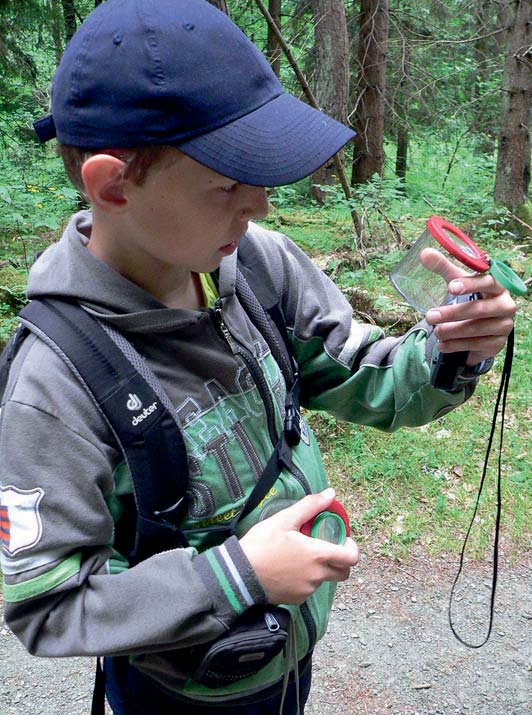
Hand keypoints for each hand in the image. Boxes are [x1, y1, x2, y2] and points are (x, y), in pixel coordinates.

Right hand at [240, 488, 358, 604]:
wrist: (239, 574)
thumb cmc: (261, 545)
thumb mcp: (284, 520)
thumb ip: (310, 506)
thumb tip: (330, 493)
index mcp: (318, 555)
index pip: (352, 558)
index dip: (352, 548)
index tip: (343, 540)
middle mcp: (317, 576)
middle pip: (343, 572)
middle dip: (341, 560)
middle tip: (327, 547)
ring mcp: (307, 590)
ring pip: (324, 579)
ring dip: (320, 568)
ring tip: (300, 555)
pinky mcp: (296, 599)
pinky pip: (309, 588)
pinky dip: (306, 579)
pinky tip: (289, 568)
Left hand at [420, 248, 515, 365]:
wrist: (482, 329)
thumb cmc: (471, 298)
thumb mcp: (458, 282)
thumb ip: (443, 267)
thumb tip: (424, 254)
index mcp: (497, 286)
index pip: (488, 282)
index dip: (470, 284)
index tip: (451, 287)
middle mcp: (505, 306)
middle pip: (480, 309)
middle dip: (452, 313)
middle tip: (430, 316)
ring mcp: (503, 326)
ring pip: (476, 329)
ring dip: (452, 331)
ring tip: (435, 331)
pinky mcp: (497, 344)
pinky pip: (475, 345)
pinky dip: (456, 345)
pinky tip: (442, 345)